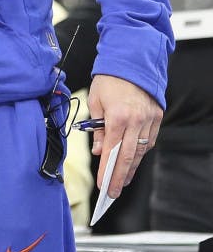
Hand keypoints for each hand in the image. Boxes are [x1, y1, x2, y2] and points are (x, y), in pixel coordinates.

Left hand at [87, 73, 162, 197]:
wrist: (131, 59)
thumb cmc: (109, 79)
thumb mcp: (95, 101)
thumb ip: (96, 128)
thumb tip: (98, 151)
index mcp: (117, 116)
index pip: (111, 152)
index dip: (106, 172)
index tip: (103, 187)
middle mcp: (135, 120)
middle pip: (128, 157)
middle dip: (120, 178)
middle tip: (113, 193)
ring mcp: (149, 119)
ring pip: (141, 151)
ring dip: (131, 168)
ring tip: (123, 180)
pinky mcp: (157, 116)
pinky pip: (150, 140)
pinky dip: (141, 152)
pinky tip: (134, 160)